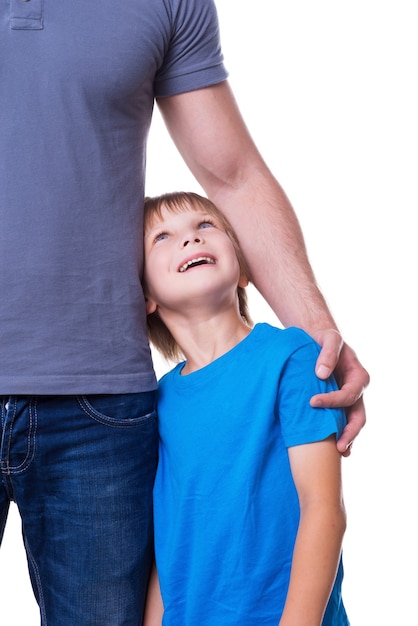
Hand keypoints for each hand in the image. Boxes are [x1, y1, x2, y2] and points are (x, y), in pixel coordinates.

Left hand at [309, 329, 369, 456]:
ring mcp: (349, 399)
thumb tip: (321, 374)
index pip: (348, 395)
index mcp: (358, 376)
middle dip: (350, 432)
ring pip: (353, 422)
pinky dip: (340, 434)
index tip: (312, 402)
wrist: (319, 339)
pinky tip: (336, 450)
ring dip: (347, 438)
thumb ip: (327, 354)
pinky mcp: (338, 403)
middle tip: (338, 446)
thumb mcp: (329, 339)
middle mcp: (357, 391)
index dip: (333, 401)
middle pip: (359, 416)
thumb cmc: (325, 338)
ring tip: (339, 452)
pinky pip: (342, 421)